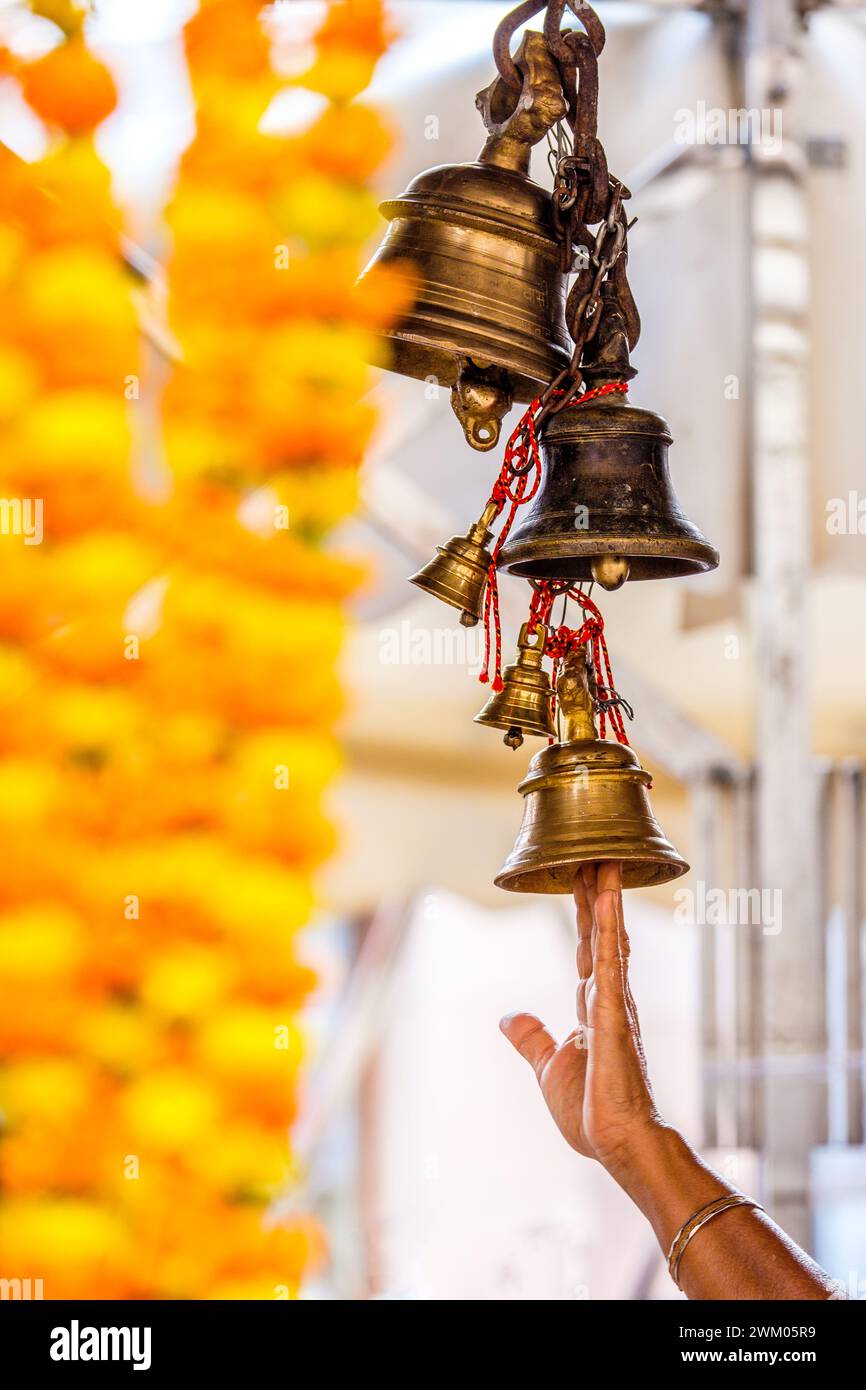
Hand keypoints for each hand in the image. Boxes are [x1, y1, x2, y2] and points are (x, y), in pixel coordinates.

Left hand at [500, 861, 661, 1175]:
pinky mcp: (614, 1015)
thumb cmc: (591, 1110)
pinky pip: (611, 963)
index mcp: (595, 1008)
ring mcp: (614, 1004)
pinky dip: (610, 930)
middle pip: (600, 934)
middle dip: (596, 894)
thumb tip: (510, 1017)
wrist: (617, 1142)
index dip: (585, 914)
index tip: (582, 878)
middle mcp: (608, 998)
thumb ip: (533, 1038)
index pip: (588, 949)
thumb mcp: (548, 1066)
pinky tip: (607, 901)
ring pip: (610, 940)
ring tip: (605, 859)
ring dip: (606, 899)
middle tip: (594, 852)